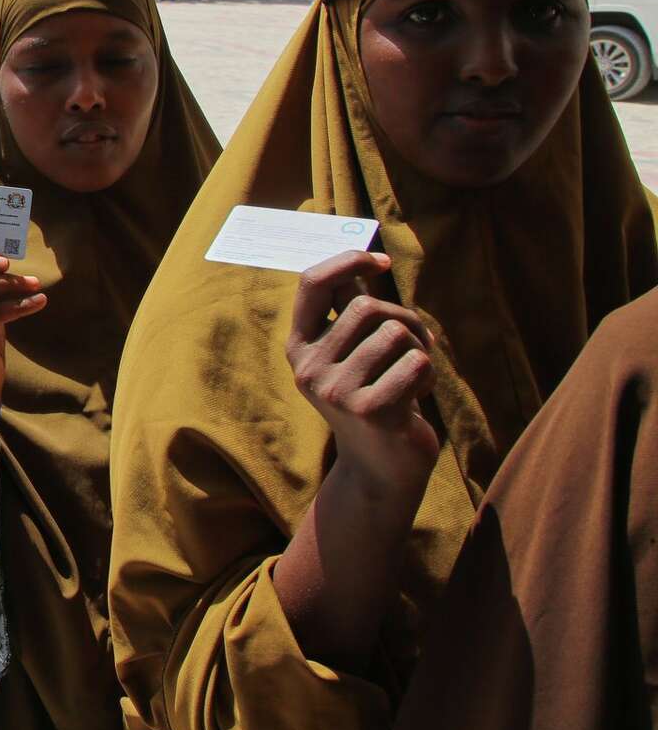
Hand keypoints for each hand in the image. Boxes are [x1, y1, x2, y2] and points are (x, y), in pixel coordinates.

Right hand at [286, 251, 439, 492]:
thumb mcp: (352, 355)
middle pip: (368, 307)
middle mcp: (309, 368)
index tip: (382, 261)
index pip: (312, 283)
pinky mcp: (370, 410)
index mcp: (299, 347)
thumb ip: (348, 312)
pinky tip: (416, 398)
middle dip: (405, 320)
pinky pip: (417, 363)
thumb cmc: (373, 398)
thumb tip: (361, 260)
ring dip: (420, 350)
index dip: (349, 261)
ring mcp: (336, 391)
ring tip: (413, 376)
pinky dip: (429, 376)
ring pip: (396, 333)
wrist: (380, 469)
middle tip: (416, 345)